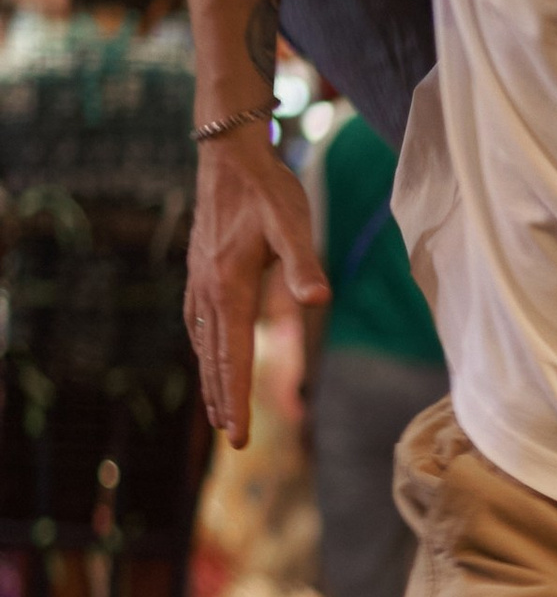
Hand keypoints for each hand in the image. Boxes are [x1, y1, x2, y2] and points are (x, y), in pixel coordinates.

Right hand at [187, 130, 324, 448]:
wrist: (229, 156)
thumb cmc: (268, 190)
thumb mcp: (293, 222)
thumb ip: (304, 262)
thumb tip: (319, 298)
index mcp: (230, 286)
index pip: (235, 355)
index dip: (237, 397)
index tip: (238, 434)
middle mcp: (208, 290)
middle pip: (215, 357)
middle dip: (224, 400)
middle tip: (232, 440)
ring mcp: (200, 281)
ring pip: (204, 343)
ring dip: (212, 379)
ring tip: (218, 413)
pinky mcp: (200, 271)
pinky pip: (198, 322)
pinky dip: (204, 349)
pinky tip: (208, 356)